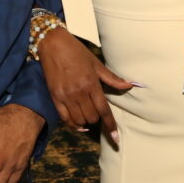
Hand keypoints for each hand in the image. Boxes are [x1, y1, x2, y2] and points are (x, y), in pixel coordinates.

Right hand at [37, 27, 132, 141]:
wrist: (53, 44)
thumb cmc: (77, 52)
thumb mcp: (96, 63)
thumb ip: (112, 78)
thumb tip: (130, 85)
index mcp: (91, 84)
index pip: (104, 110)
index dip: (110, 126)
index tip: (116, 139)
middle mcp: (79, 92)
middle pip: (92, 117)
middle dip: (97, 118)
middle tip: (96, 110)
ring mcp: (66, 96)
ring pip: (79, 120)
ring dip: (86, 120)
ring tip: (87, 112)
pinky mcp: (55, 97)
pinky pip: (65, 119)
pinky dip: (73, 124)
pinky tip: (77, 123)